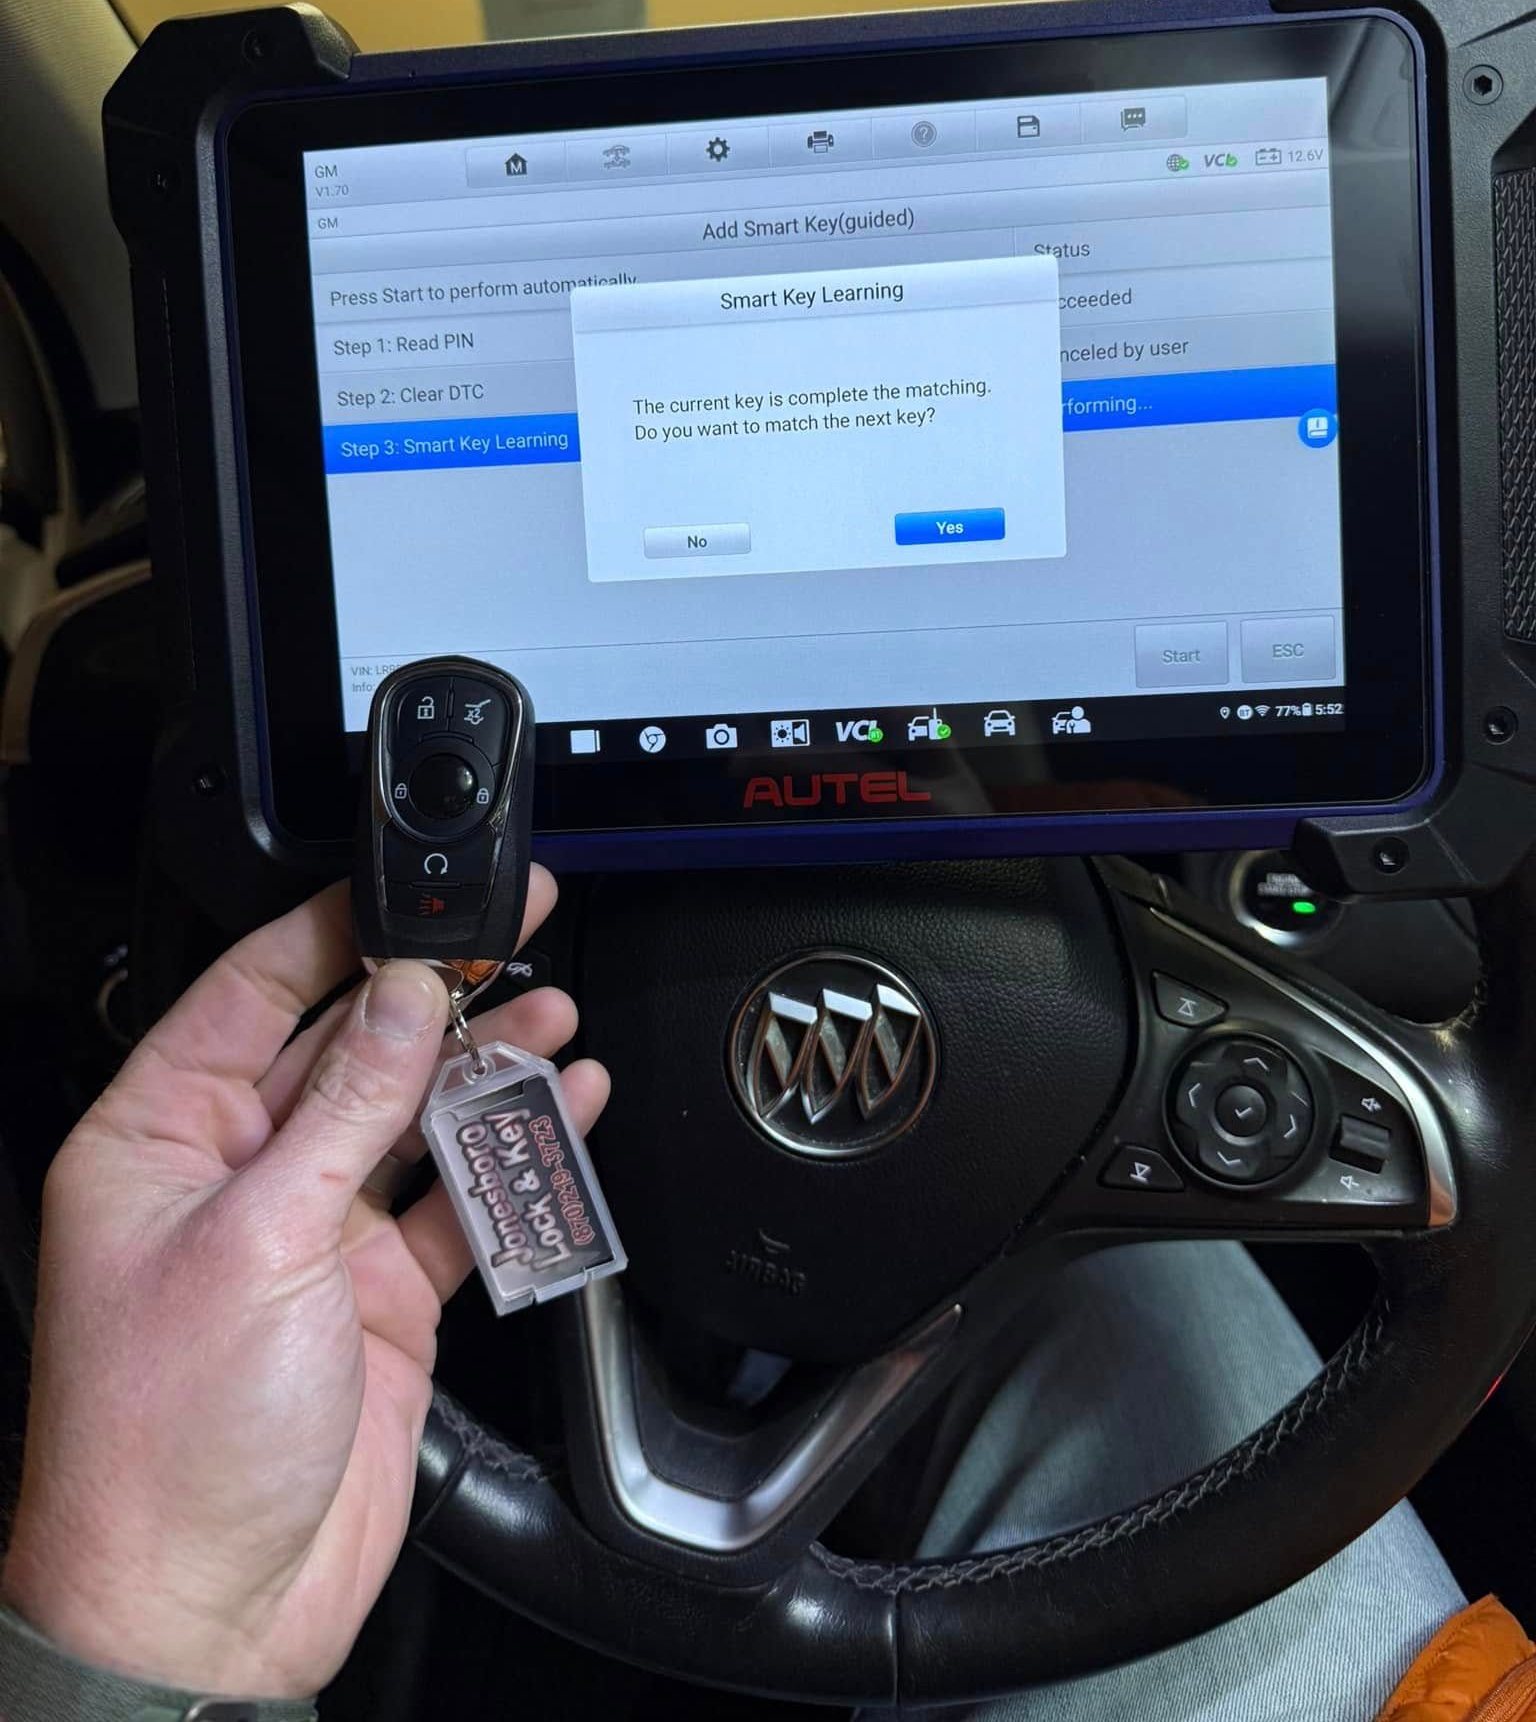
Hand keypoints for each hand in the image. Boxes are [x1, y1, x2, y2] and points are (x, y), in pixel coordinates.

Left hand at [0, 872, 606, 1698]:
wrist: (211, 1611)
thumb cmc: (165, 1446)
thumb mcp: (259, 1242)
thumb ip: (345, 1108)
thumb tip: (403, 993)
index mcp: (159, 1141)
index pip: (251, 990)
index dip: (337, 929)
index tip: (415, 888)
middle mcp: (236, 1176)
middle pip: (347, 1043)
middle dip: (432, 987)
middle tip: (513, 930)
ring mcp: (313, 1235)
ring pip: (412, 1115)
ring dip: (483, 1065)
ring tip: (553, 1009)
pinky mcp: (379, 1294)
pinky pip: (458, 1200)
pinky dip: (512, 1158)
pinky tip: (561, 1110)